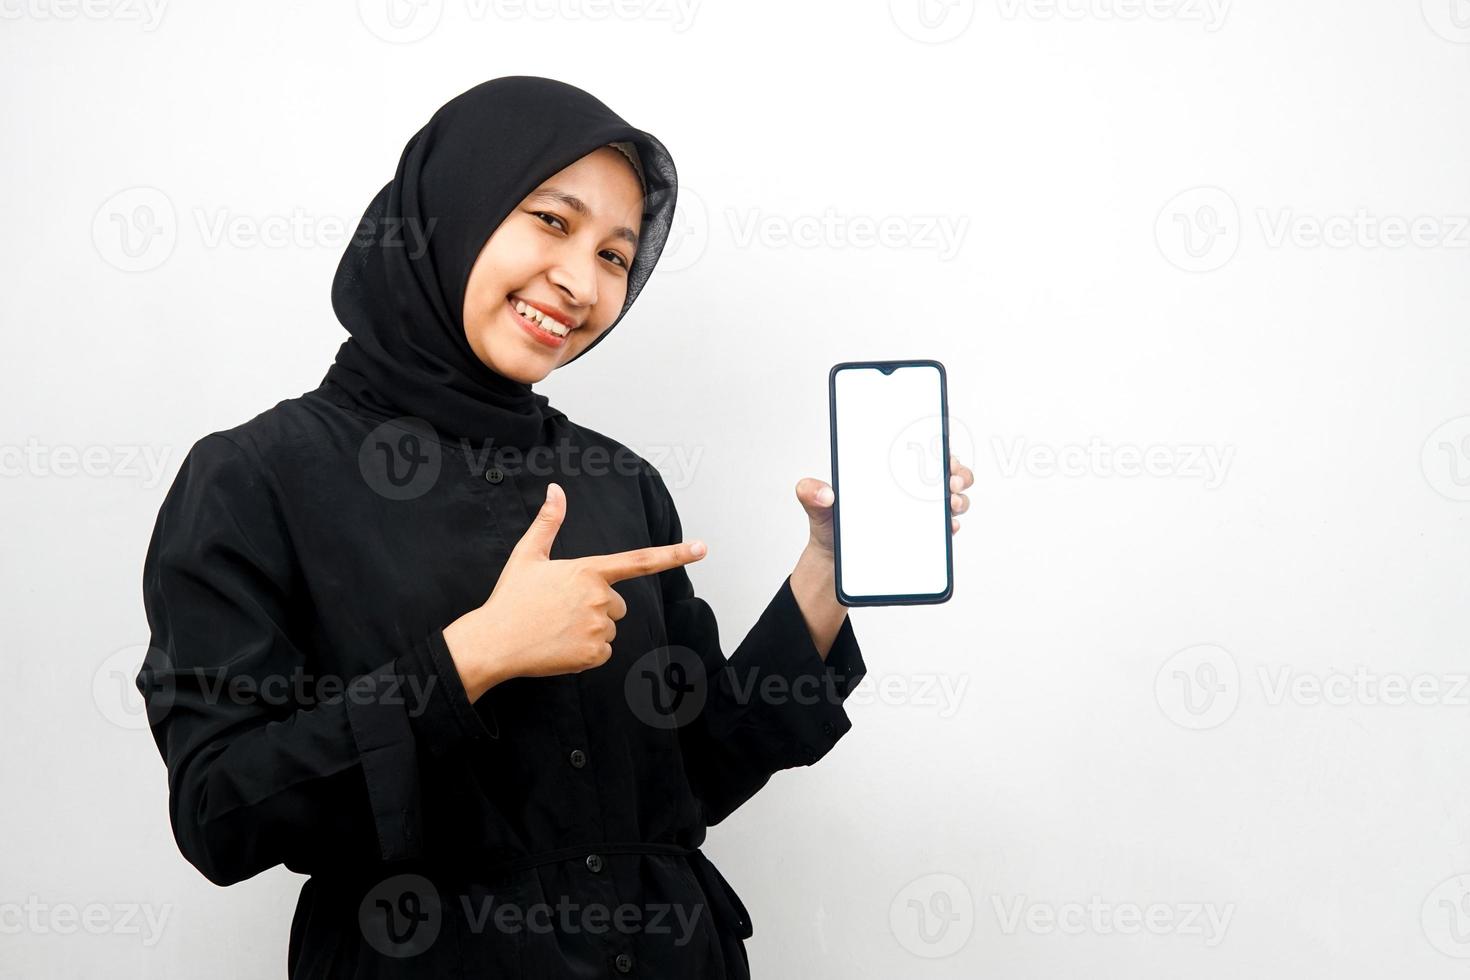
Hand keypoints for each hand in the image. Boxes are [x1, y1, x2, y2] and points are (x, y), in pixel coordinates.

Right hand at [442, 482, 707, 701]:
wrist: (494, 641)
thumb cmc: (511, 598)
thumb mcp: (528, 555)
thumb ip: (548, 522)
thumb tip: (555, 490)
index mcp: (588, 571)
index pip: (639, 561)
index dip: (674, 554)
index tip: (702, 548)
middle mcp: (599, 598)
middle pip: (618, 604)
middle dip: (596, 607)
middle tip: (561, 610)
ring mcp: (598, 627)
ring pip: (610, 628)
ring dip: (590, 630)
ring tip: (556, 628)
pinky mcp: (594, 654)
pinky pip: (603, 652)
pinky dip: (586, 653)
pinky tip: (560, 647)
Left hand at [796, 453, 975, 555]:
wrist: (834, 561)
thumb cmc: (832, 524)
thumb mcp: (816, 505)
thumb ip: (809, 492)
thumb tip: (824, 494)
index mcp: (890, 472)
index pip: (922, 451)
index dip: (939, 447)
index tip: (943, 452)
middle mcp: (910, 490)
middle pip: (948, 474)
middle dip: (958, 472)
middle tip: (950, 480)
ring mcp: (920, 515)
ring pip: (953, 500)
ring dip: (960, 499)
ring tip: (951, 503)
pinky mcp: (923, 538)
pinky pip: (945, 531)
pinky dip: (952, 527)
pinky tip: (949, 528)